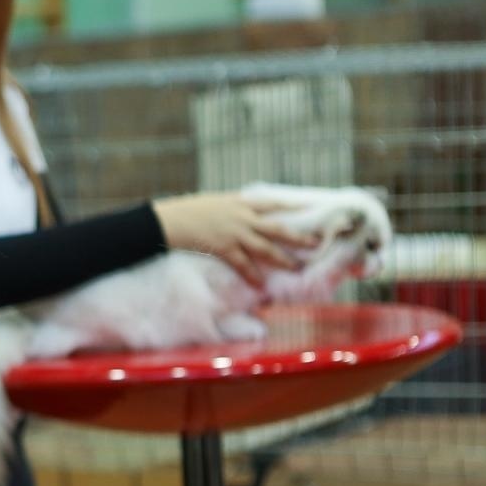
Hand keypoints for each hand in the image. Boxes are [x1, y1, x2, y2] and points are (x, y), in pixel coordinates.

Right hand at [152, 192, 318, 286]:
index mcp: (240, 202)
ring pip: (265, 248)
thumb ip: (231, 208)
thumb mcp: (214, 202)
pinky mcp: (223, 248)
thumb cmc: (187, 210)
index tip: (310, 210)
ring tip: (297, 268)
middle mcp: (242, 216)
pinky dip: (252, 274)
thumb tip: (241, 214)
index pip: (273, 203)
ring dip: (283, 259)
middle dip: (298, 237)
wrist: (169, 219)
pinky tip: (261, 284)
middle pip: (277, 228)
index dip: (293, 207)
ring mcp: (234, 233)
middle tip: (315, 244)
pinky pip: (242, 264)